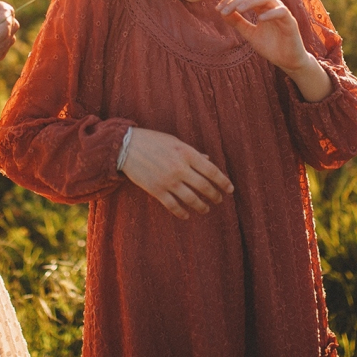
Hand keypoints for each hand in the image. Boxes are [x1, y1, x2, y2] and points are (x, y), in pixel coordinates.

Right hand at [118, 126, 232, 220]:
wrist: (126, 147)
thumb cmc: (153, 141)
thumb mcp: (176, 142)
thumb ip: (193, 153)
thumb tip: (208, 159)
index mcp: (187, 153)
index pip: (212, 171)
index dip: (223, 182)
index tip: (230, 189)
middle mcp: (180, 168)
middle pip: (204, 187)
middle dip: (215, 195)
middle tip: (219, 200)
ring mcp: (168, 181)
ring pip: (191, 199)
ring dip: (202, 206)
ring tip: (206, 209)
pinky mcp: (156, 190)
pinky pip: (173, 206)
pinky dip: (182, 212)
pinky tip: (187, 214)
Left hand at [213, 0, 328, 97]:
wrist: (287, 61)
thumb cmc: (271, 46)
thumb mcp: (250, 34)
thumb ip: (238, 23)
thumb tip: (222, 12)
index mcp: (261, 8)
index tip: (218, 9)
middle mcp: (271, 6)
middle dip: (237, 0)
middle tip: (224, 10)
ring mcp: (281, 12)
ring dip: (251, 1)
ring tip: (239, 10)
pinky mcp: (291, 22)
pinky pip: (282, 11)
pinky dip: (270, 13)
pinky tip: (259, 19)